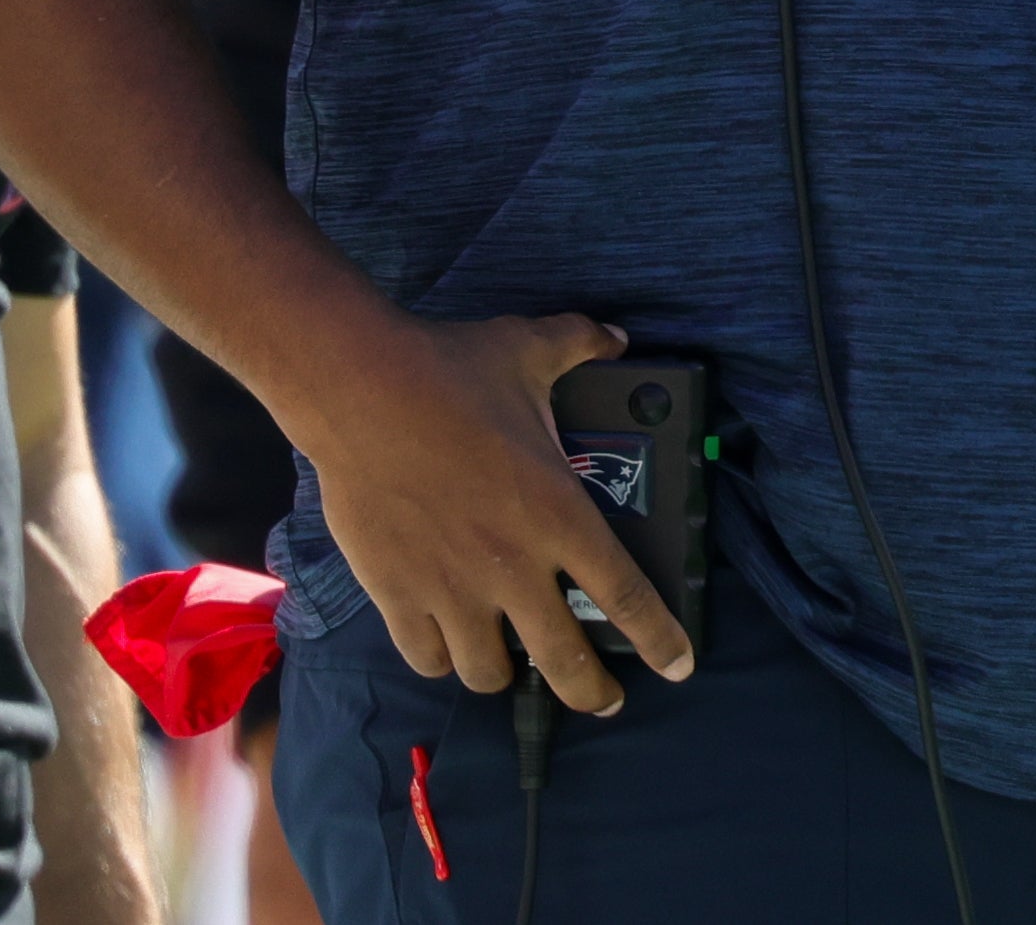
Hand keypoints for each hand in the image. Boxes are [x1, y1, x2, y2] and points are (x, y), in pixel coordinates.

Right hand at [300, 310, 696, 713]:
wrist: (357, 389)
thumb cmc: (448, 371)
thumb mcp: (529, 349)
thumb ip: (581, 345)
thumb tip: (617, 336)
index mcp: (559, 514)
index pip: (626, 597)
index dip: (659, 639)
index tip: (678, 665)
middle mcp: (513, 566)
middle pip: (565, 664)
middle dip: (592, 694)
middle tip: (603, 699)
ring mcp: (452, 589)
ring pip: (490, 673)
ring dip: (509, 672)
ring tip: (514, 661)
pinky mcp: (397, 595)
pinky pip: (428, 657)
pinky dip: (442, 658)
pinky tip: (448, 644)